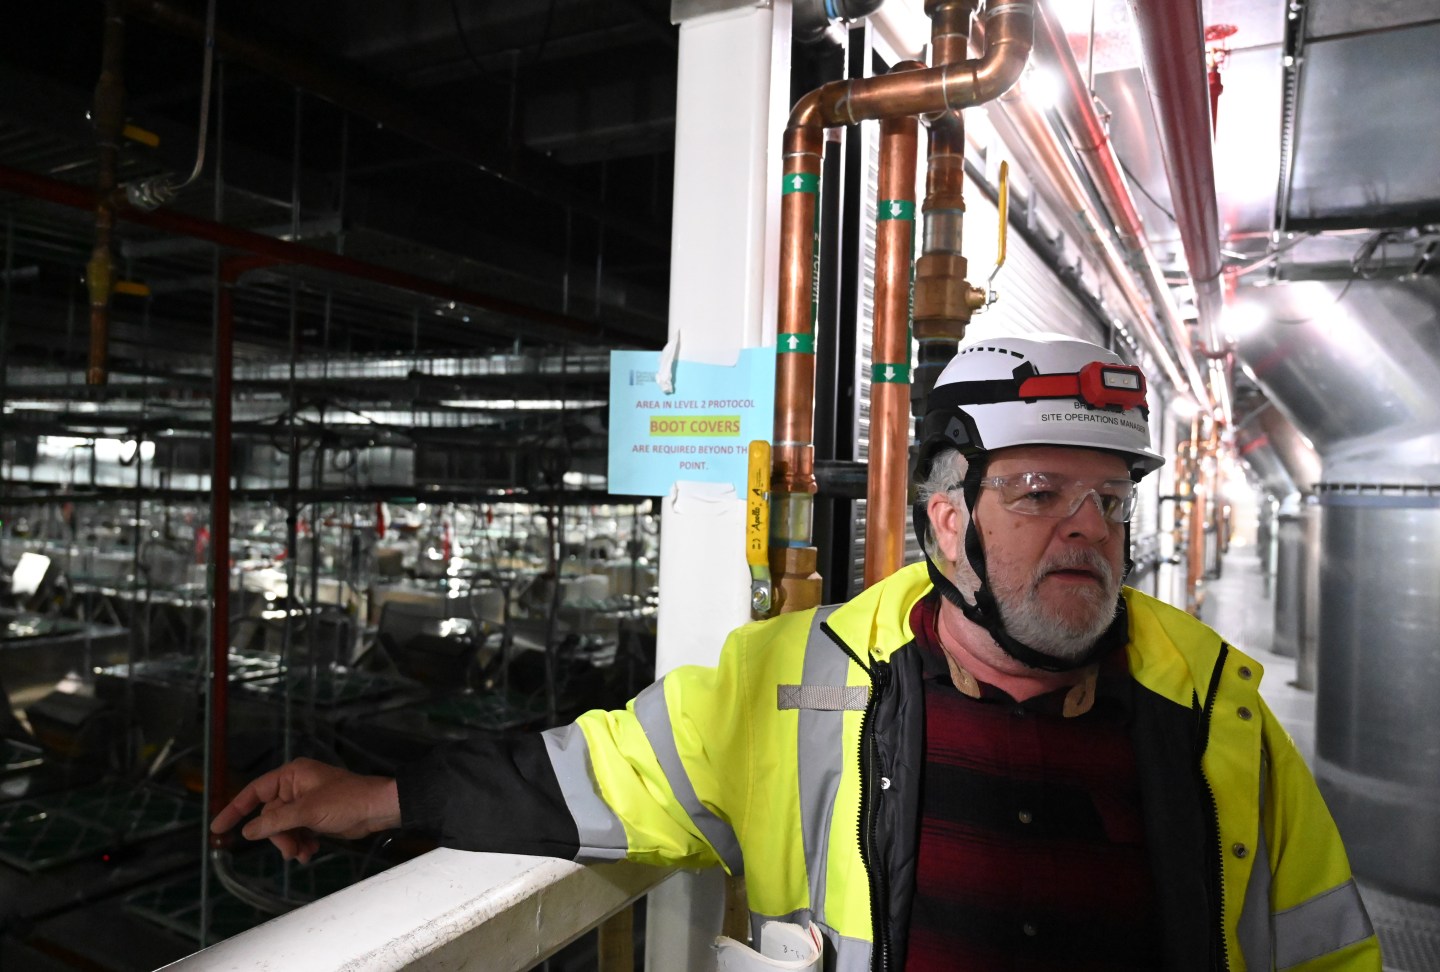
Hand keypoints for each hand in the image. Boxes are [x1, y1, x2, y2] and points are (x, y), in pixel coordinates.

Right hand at [210, 757, 400, 863]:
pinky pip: (297, 833)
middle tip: (289, 851)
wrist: (378, 809)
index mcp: (291, 776)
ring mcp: (305, 803)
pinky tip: (310, 853)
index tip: (217, 828)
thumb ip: (275, 821)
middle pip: (269, 816)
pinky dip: (300, 844)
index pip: (254, 792)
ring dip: (289, 843)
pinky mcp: (315, 817)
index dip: (234, 810)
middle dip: (277, 836)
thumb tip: (248, 831)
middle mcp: (295, 787)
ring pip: (282, 828)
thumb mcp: (307, 811)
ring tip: (303, 854)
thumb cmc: (346, 801)